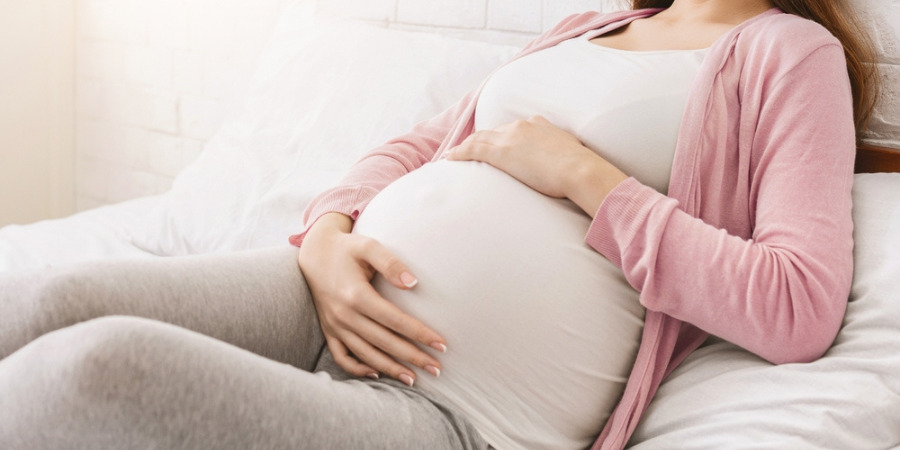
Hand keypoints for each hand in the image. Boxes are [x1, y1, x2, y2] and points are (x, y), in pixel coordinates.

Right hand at [297, 213, 445, 385]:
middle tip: (436, 369)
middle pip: (384, 342)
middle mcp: (344, 314)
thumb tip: (413, 283)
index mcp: (356, 295)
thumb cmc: (346, 248)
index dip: (419, 334)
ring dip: (391, 369)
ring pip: (366, 354)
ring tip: (414, 378)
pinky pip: (341, 356)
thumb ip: (391, 263)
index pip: (395, 320)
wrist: (314, 253)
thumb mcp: (368, 246)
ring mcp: (334, 325)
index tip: (441, 344)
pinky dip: (357, 368)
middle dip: (412, 357)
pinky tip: (377, 373)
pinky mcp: (328, 330)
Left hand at [446, 115, 627, 216]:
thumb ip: (564, 157)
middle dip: (481, 141)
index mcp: (540, 125)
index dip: (501, 137)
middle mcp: (523, 126)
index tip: (495, 144)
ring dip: (466, 147)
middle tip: (468, 151)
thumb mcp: (573, 156)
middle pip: (494, 132)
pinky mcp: (501, 151)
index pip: (514, 130)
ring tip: (454, 155)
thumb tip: (569, 168)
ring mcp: (510, 137)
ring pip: (480, 139)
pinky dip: (459, 153)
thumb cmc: (583, 171)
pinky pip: (473, 149)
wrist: (581, 171)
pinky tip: (450, 159)